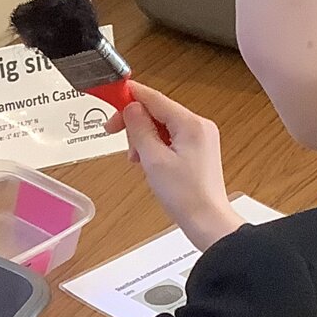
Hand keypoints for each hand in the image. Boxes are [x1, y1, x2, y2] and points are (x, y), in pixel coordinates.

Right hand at [106, 82, 241, 250]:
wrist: (207, 222)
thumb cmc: (185, 196)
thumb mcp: (153, 159)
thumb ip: (140, 129)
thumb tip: (131, 108)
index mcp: (191, 124)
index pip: (154, 98)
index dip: (129, 96)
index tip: (109, 95)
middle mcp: (199, 126)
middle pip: (157, 111)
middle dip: (135, 122)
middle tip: (113, 132)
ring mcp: (200, 138)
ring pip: (162, 125)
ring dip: (143, 137)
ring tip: (137, 158)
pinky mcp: (197, 150)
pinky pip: (170, 138)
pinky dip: (155, 145)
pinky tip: (147, 161)